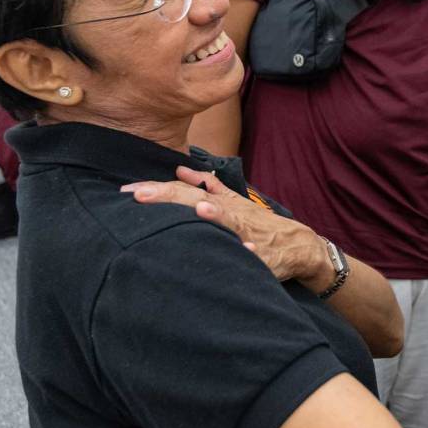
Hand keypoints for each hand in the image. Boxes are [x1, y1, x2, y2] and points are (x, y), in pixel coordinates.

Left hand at [123, 167, 326, 283]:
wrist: (300, 245)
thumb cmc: (260, 225)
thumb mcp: (233, 202)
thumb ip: (208, 186)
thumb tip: (179, 170)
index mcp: (220, 204)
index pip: (183, 193)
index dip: (156, 191)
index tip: (127, 191)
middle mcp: (231, 215)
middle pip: (196, 203)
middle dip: (169, 198)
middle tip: (140, 195)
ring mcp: (247, 235)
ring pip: (229, 223)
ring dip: (215, 216)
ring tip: (198, 210)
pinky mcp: (264, 257)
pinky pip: (257, 256)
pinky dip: (251, 251)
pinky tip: (245, 250)